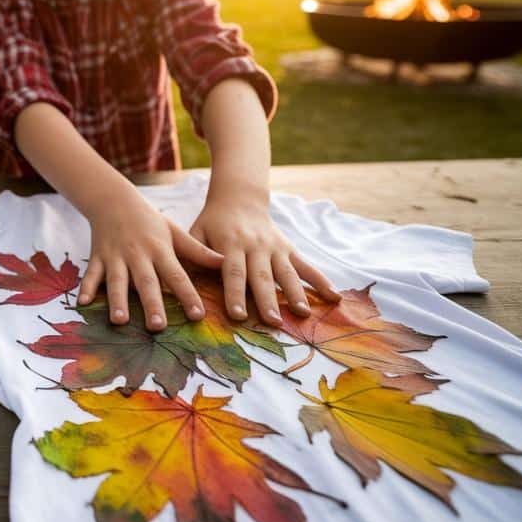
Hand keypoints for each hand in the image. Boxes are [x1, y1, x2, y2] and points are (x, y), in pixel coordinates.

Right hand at [77, 190, 223, 331]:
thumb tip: (225, 263)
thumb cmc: (148, 220)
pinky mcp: (97, 258)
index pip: (177, 275)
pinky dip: (86, 288)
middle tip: (158, 326)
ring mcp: (115, 257)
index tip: (197, 315)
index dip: (188, 295)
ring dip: (117, 300)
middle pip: (146, 282)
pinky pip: (91, 274)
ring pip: (117, 281)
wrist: (113, 200)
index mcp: (160, 250)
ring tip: (119, 320)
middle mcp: (138, 255)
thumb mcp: (175, 231)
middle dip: (151, 304)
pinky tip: (83, 303)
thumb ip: (198, 251)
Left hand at [189, 195, 339, 325]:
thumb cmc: (212, 222)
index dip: (235, 294)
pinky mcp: (289, 248)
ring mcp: (275, 247)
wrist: (239, 198)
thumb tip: (188, 282)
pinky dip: (320, 280)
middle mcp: (256, 246)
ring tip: (303, 313)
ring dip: (296, 294)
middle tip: (273, 322)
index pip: (233, 272)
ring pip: (287, 273)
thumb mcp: (197, 232)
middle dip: (267, 301)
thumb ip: (195, 255)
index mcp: (231, 244)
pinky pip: (306, 266)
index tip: (237, 315)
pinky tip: (334, 296)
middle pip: (262, 277)